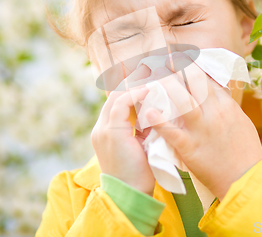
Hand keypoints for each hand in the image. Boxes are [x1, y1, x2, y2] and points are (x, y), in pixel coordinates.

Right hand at [91, 64, 155, 195]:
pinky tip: (150, 88)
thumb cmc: (140, 173)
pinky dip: (135, 93)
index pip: (117, 101)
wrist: (131, 195)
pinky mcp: (111, 132)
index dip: (132, 87)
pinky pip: (121, 104)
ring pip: (116, 95)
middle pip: (115, 93)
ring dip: (135, 83)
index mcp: (107, 130)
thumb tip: (159, 110)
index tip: (149, 76)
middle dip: (133, 79)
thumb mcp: (142, 145)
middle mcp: (101, 127)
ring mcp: (103, 129)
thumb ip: (144, 128)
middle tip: (152, 66)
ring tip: (152, 72)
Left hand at [146, 53, 261, 200]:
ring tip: (152, 79)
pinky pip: (172, 131)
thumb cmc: (246, 152)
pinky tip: (149, 111)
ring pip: (182, 100)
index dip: (190, 66)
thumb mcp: (241, 122)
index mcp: (226, 105)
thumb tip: (217, 91)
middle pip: (194, 82)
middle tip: (161, 60)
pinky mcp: (190, 147)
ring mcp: (202, 129)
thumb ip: (227, 105)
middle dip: (177, 68)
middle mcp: (214, 112)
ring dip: (166, 87)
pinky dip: (160, 121)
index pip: (207, 78)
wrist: (247, 179)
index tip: (178, 58)